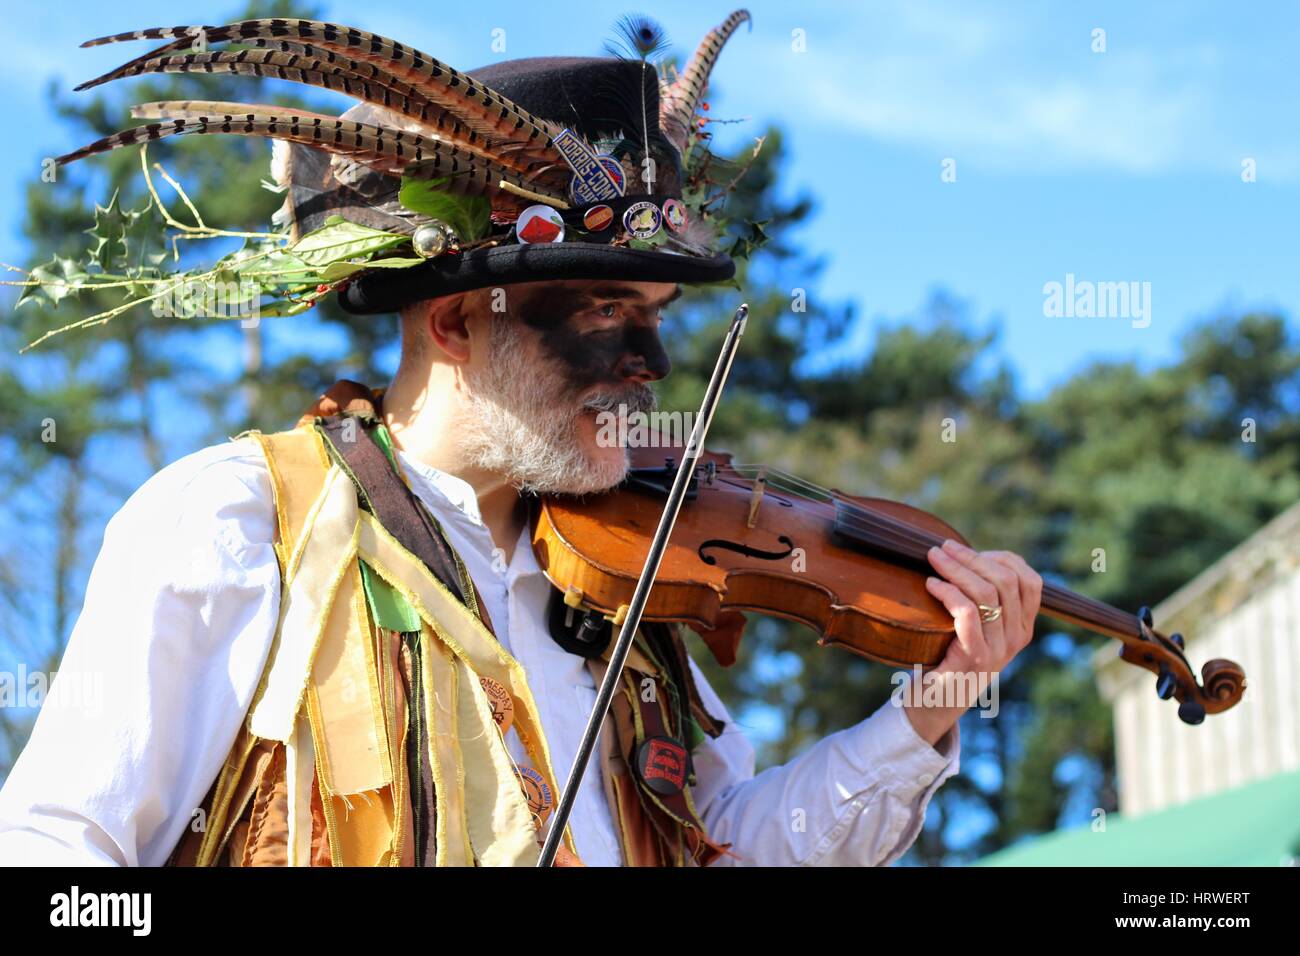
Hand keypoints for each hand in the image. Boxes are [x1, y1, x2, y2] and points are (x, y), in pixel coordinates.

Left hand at [901, 538, 1041, 744]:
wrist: (932, 707)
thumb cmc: (945, 658)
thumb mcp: (972, 627)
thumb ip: (979, 599)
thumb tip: (963, 554)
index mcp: (1022, 628)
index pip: (1030, 581)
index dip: (1002, 558)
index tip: (970, 550)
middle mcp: (1017, 638)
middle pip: (1006, 581)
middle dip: (972, 557)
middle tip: (942, 547)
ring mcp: (999, 650)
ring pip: (987, 593)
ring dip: (956, 569)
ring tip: (933, 559)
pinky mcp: (975, 659)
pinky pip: (968, 613)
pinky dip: (948, 592)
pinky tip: (931, 585)